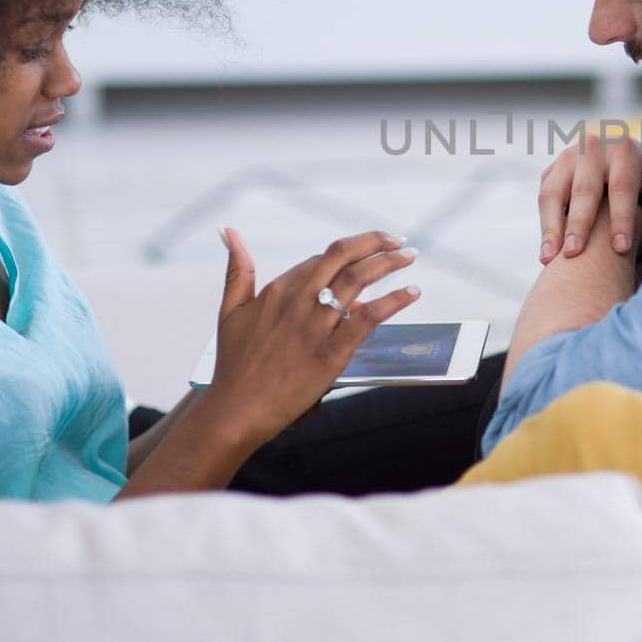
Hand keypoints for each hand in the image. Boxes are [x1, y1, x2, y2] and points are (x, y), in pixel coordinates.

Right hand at [201, 227, 420, 448]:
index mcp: (279, 290)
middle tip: (397, 241)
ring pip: (359, 280)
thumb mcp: (230, 311)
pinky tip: (411, 292)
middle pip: (343, 257)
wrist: (237, 410)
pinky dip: (393, 300)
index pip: (321, 259)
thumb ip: (237, 270)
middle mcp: (299, 301)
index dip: (348, 252)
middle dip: (375, 242)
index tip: (366, 249)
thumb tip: (230, 231)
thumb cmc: (234, 366)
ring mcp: (316, 326)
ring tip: (408, 256)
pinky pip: (368, 317)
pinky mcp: (332, 352)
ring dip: (388, 263)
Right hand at [537, 134, 641, 263]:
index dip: (621, 218)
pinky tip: (547, 253)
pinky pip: (544, 198)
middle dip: (579, 223)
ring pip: (554, 192)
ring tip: (549, 259)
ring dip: (551, 227)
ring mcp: (568, 157)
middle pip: (584, 188)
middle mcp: (593, 148)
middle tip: (575, 255)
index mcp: (626, 150)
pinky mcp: (552, 171)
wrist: (625, 163)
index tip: (621, 249)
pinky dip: (545, 225)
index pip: (622, 186)